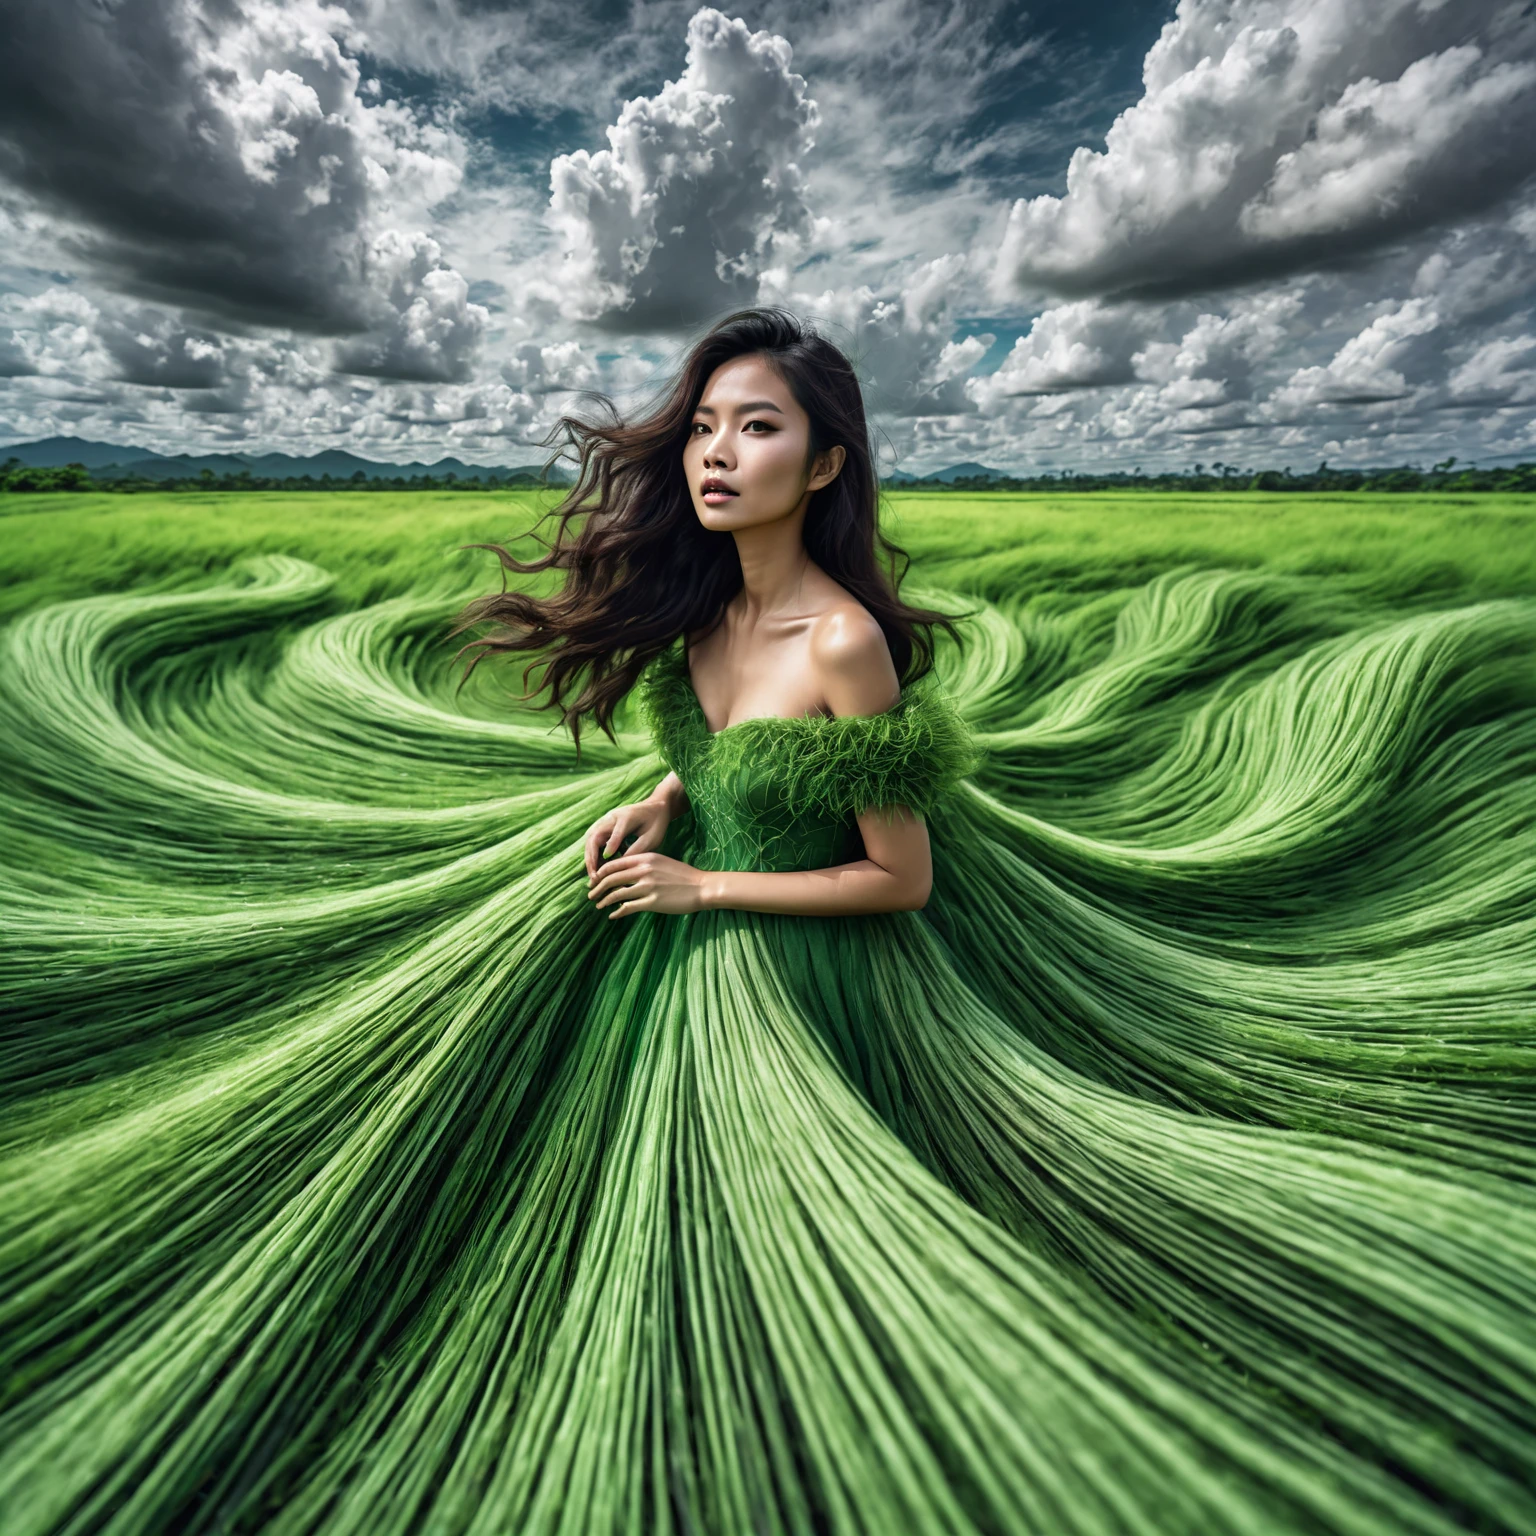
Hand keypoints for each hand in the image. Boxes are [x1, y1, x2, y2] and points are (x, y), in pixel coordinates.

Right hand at [583, 796, 672, 879]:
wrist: (655, 807)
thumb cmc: (656, 824)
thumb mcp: (652, 837)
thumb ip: (637, 849)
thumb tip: (621, 865)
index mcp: (627, 817)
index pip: (617, 832)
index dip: (611, 847)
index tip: (608, 865)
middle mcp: (612, 817)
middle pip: (595, 836)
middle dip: (592, 858)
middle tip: (594, 877)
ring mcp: (606, 820)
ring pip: (590, 839)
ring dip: (590, 858)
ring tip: (594, 875)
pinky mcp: (604, 825)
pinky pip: (594, 840)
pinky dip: (593, 854)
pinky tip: (599, 868)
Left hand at [587, 851, 707, 918]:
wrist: (701, 887)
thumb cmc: (682, 875)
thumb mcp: (661, 862)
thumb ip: (642, 864)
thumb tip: (623, 872)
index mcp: (645, 858)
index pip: (614, 863)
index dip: (600, 873)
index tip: (594, 880)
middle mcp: (644, 870)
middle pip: (612, 878)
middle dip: (597, 887)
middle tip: (590, 894)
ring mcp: (648, 887)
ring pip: (617, 893)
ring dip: (604, 900)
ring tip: (598, 905)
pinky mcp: (653, 902)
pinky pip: (628, 907)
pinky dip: (617, 912)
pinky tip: (613, 915)